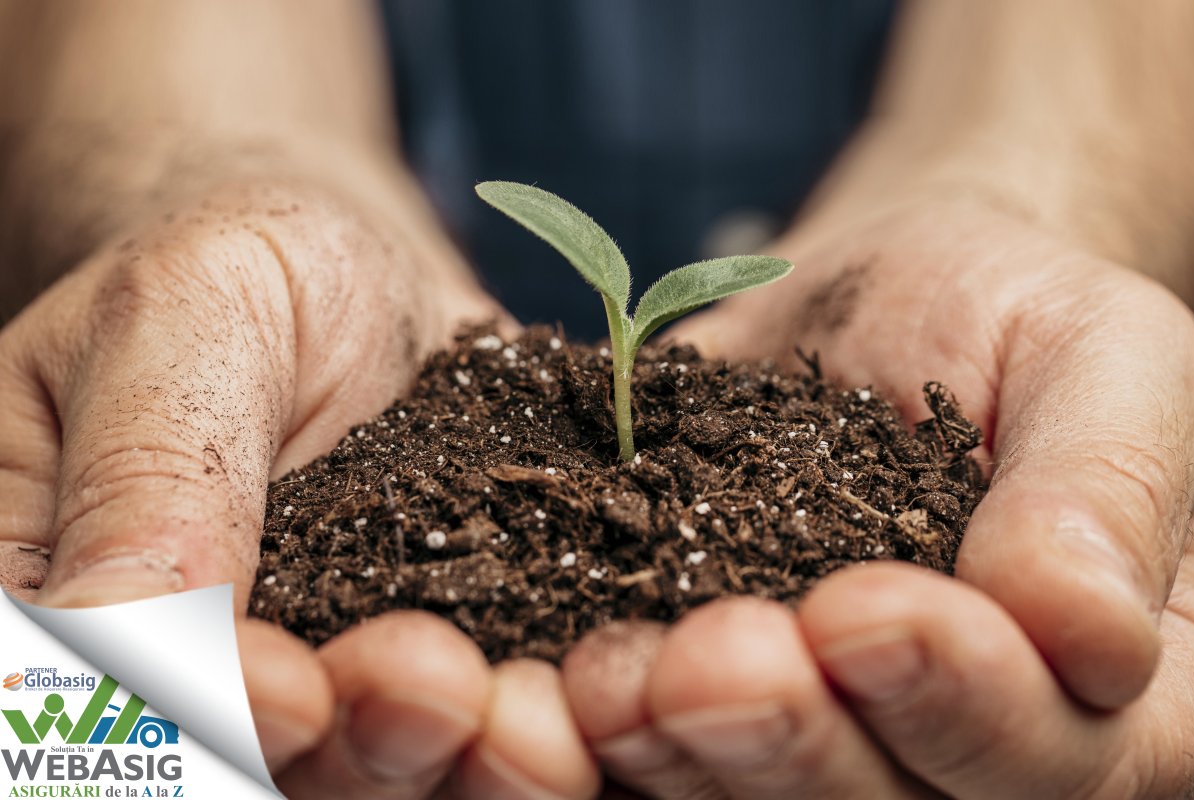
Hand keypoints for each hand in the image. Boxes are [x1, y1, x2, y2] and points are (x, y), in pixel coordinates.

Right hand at [0, 178, 598, 798]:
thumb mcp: (174, 324)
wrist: (346, 260)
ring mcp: (365, 665)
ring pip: (420, 748)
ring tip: (545, 704)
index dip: (218, 711)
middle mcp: (238, 668)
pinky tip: (632, 666)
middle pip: (296, 756)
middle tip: (442, 689)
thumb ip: (149, 475)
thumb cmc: (233, 268)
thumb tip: (113, 638)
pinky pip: (528, 675)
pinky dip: (581, 685)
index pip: (136, 698)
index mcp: (103, 603)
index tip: (293, 685)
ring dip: (487, 745)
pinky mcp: (479, 637)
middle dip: (376, 738)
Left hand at [558, 195, 1193, 797]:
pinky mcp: (726, 707)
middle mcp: (978, 741)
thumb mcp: (1099, 352)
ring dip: (685, 755)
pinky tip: (567, 683)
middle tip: (709, 664)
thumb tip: (1083, 628)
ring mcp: (844, 732)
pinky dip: (617, 737)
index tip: (864, 611)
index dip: (963, 699)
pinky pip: (674, 751)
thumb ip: (1106, 486)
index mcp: (1123, 688)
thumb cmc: (1005, 315)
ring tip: (614, 676)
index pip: (1059, 748)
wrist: (874, 309)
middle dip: (795, 741)